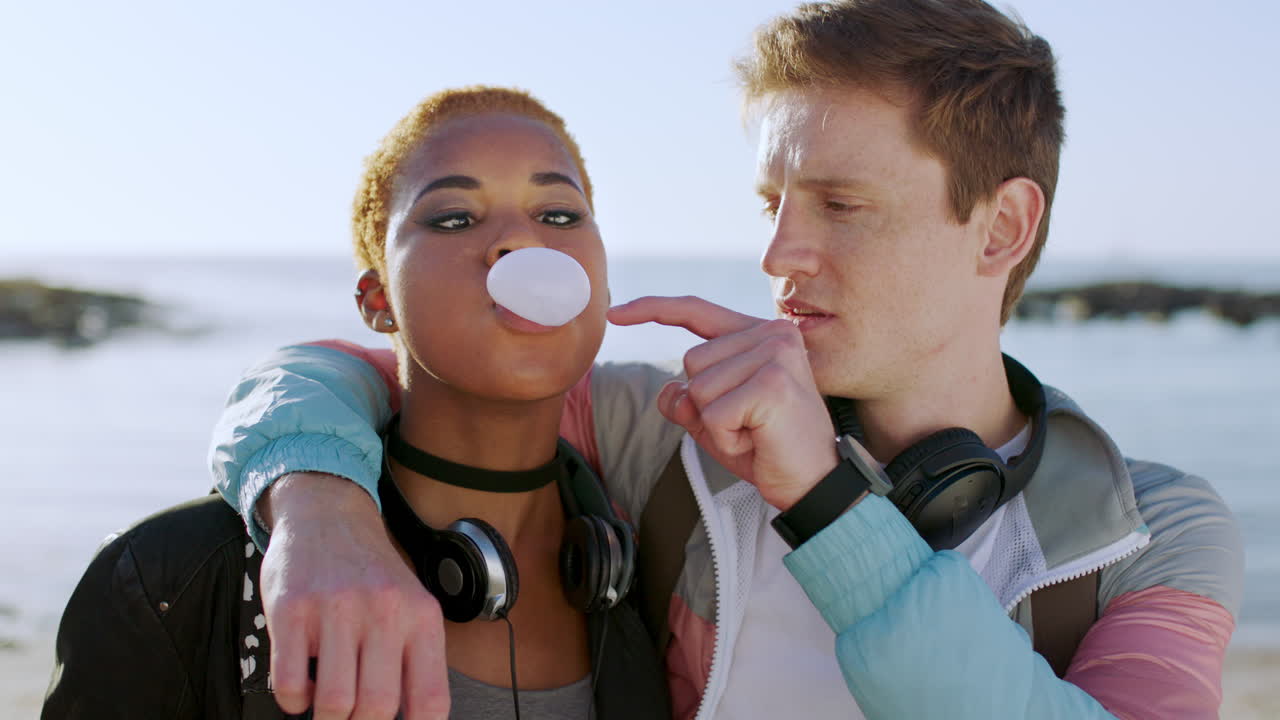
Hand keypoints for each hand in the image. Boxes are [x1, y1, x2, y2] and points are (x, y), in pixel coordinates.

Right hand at [258, 472, 448, 719]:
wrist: (328, 514)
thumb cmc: (369, 571)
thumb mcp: (411, 604)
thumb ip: (415, 658)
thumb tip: (415, 718)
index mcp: (421, 616)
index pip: (430, 700)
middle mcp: (384, 611)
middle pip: (377, 708)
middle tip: (353, 717)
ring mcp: (336, 609)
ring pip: (334, 702)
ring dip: (327, 716)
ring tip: (327, 702)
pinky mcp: (291, 610)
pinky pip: (289, 684)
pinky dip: (294, 699)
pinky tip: (302, 682)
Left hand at [609, 296, 839, 509]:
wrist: (813, 484)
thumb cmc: (769, 449)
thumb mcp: (716, 421)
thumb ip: (689, 399)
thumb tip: (669, 390)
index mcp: (760, 334)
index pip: (697, 312)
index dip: (653, 310)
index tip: (615, 313)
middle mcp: (772, 334)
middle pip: (691, 362)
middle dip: (706, 404)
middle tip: (749, 424)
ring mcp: (775, 355)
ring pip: (698, 389)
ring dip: (716, 424)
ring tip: (755, 432)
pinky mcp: (771, 384)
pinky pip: (712, 414)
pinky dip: (726, 439)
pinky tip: (758, 440)